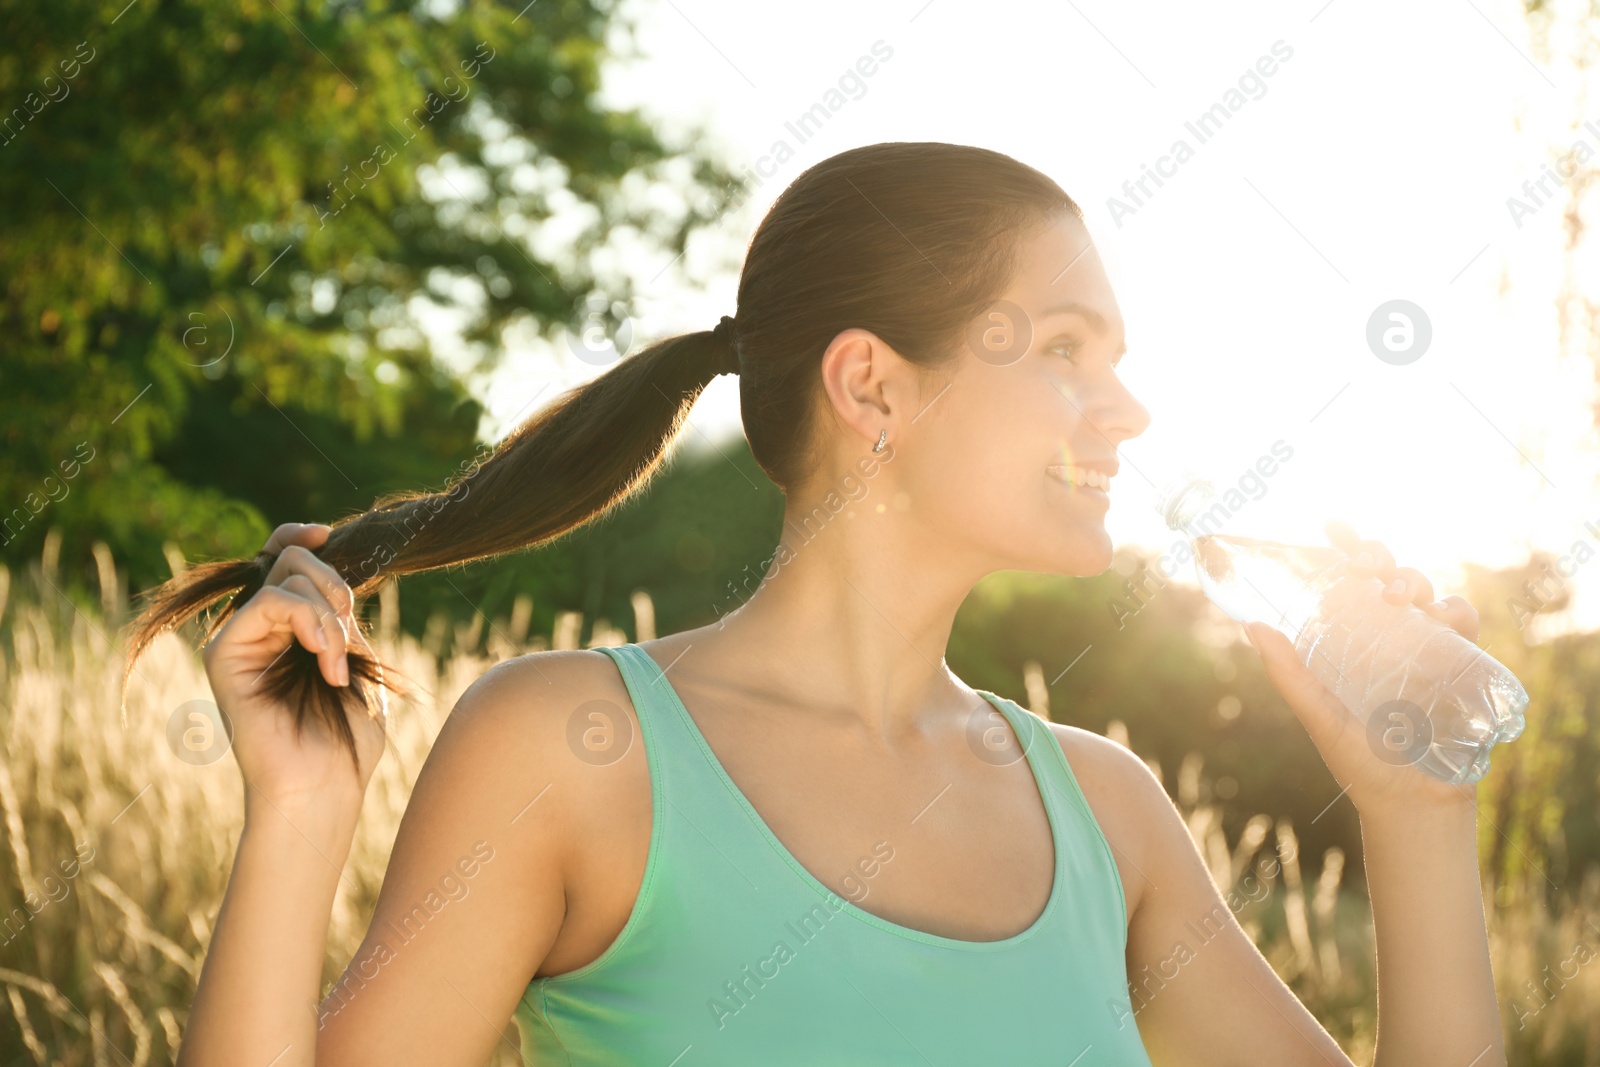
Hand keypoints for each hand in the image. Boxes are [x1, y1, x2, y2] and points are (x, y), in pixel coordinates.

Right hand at [200, 522, 387, 813]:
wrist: (324, 787)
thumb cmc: (346, 735)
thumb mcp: (354, 656)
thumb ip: (336, 612)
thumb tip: (329, 560)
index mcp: (286, 628)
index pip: (284, 558)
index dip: (304, 537)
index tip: (333, 534)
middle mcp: (255, 630)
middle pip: (292, 560)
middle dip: (335, 586)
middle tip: (350, 636)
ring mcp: (236, 640)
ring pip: (287, 577)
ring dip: (330, 615)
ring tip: (339, 663)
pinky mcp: (223, 655)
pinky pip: (271, 604)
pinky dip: (313, 625)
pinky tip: (327, 665)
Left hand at [1241, 519, 1480, 821]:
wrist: (1412, 805)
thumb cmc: (1360, 762)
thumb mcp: (1319, 714)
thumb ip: (1290, 674)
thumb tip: (1251, 625)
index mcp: (1352, 641)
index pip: (1348, 584)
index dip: (1345, 549)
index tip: (1332, 526)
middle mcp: (1389, 637)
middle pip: (1389, 577)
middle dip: (1380, 558)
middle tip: (1367, 564)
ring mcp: (1426, 647)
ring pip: (1426, 592)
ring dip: (1414, 580)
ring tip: (1398, 595)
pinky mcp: (1461, 663)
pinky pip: (1463, 621)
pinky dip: (1455, 610)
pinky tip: (1440, 618)